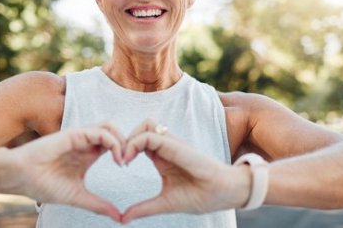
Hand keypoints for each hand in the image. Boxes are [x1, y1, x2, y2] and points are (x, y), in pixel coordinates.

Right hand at [1, 122, 125, 221]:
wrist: (20, 177)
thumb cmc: (43, 185)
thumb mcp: (78, 197)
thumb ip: (99, 205)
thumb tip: (119, 218)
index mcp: (87, 155)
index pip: (114, 145)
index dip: (126, 153)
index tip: (128, 170)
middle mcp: (86, 143)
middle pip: (115, 132)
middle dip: (128, 144)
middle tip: (131, 162)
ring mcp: (80, 137)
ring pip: (110, 127)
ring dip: (122, 140)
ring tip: (124, 159)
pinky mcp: (74, 134)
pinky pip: (101, 132)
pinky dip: (113, 142)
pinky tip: (116, 158)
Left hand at [120, 119, 251, 223]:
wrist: (224, 194)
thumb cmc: (200, 196)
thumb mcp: (164, 203)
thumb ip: (144, 208)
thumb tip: (122, 219)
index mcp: (162, 157)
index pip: (139, 141)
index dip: (125, 149)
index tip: (119, 165)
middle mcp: (166, 147)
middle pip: (140, 128)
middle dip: (124, 139)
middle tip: (118, 159)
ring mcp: (172, 144)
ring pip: (145, 125)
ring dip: (130, 137)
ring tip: (123, 158)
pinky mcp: (176, 145)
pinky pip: (151, 135)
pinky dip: (136, 142)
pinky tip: (129, 158)